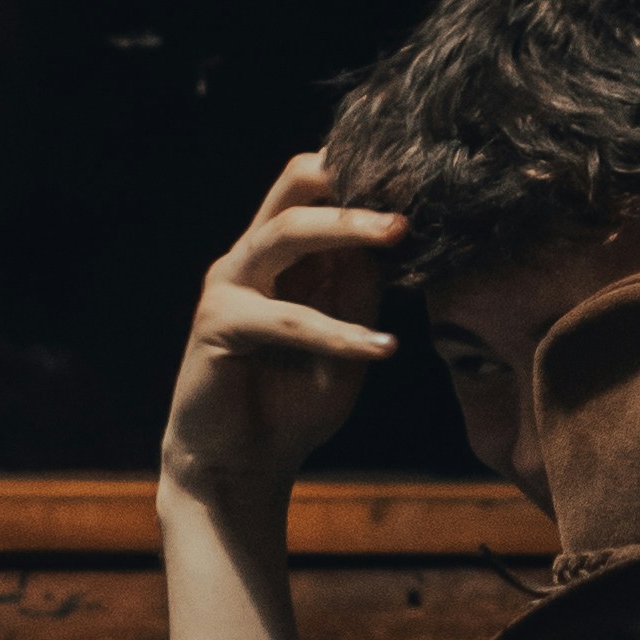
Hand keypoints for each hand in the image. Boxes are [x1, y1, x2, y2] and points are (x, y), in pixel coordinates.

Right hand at [159, 148, 406, 514]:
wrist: (240, 468)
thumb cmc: (291, 406)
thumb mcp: (349, 345)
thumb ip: (362, 291)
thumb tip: (394, 234)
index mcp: (284, 254)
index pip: (319, 187)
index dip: (364, 172)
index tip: (422, 171)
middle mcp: (253, 257)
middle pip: (296, 183)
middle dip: (352, 178)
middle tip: (410, 181)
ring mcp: (230, 285)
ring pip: (286, 232)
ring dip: (346, 227)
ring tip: (399, 233)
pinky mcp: (217, 325)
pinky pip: (285, 319)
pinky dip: (336, 333)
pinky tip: (380, 347)